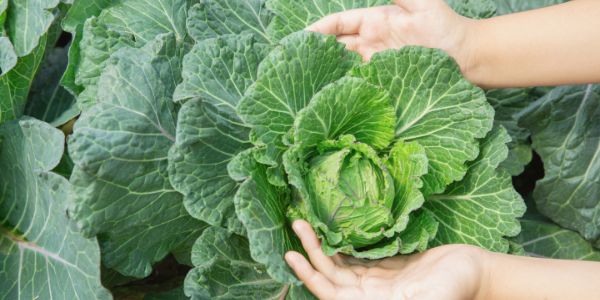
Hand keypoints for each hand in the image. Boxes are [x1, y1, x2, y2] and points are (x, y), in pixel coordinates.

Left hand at [285, 220, 487, 299]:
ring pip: (342, 265)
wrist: (476, 273)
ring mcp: (378, 281)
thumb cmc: (455, 288)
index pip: (332, 293)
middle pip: (331, 275)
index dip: (310, 276)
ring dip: (324, 247)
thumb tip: (372, 299)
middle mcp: (370, 295)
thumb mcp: (428, 298)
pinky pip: (358, 258)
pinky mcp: (387, 268)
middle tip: (296, 225)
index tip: (292, 256)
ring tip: (306, 224)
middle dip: (312, 253)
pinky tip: (332, 231)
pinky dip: (343, 246)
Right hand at [306, 0, 476, 73]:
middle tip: (295, 64)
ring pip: (343, 67)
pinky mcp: (384, 81)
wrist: (465, 56)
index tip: (300, 39)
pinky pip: (360, 83)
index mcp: (373, 21)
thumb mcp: (421, 3)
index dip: (318, 30)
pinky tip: (333, 95)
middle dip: (315, 53)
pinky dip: (345, 87)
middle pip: (335, 47)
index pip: (337, 23)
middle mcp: (370, 42)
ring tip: (307, 83)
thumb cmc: (446, 27)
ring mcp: (376, 63)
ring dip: (326, 73)